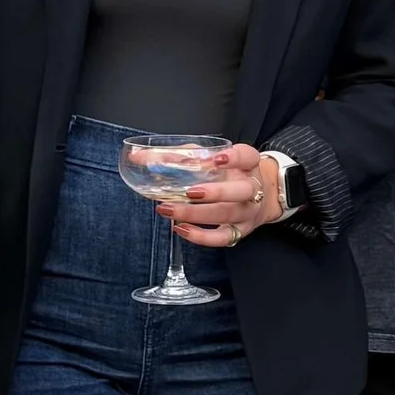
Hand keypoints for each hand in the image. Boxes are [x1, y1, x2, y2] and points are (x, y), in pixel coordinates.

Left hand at [163, 145, 288, 248]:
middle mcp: (252, 188)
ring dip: (197, 214)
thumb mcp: (208, 159)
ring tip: (169, 210)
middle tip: (188, 191)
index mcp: (247, 165)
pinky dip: (201, 236)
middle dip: (215, 192)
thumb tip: (138, 157)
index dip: (234, 158)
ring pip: (227, 214)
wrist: (256, 199)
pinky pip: (223, 237)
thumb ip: (176, 156)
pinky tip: (180, 228)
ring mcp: (247, 211)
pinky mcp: (239, 231)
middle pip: (241, 191)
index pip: (247, 157)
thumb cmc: (227, 175)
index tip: (216, 159)